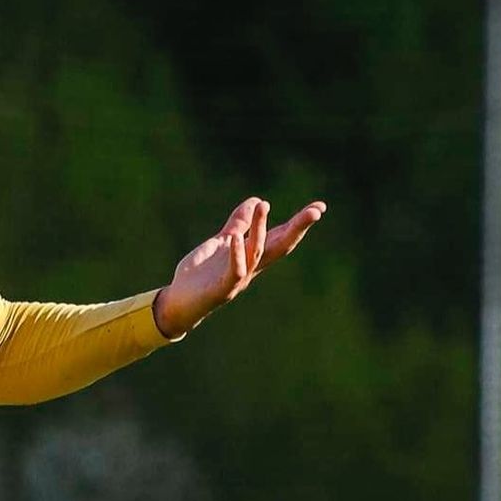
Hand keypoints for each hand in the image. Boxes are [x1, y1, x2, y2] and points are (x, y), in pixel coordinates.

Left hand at [153, 196, 326, 337]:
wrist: (180, 299)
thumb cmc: (203, 273)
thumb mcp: (222, 242)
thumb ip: (238, 223)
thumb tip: (257, 201)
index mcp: (252, 255)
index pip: (281, 236)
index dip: (299, 223)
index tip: (320, 207)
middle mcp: (251, 266)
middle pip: (280, 246)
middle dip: (298, 228)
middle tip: (316, 211)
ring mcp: (239, 278)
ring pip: (256, 252)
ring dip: (260, 229)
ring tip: (263, 206)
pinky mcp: (223, 288)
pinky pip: (235, 271)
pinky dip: (237, 255)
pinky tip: (236, 238)